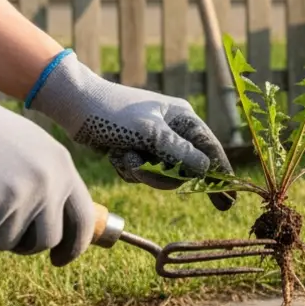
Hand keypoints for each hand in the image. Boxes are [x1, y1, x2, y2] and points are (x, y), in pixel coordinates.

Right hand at [0, 47, 95, 265]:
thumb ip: (46, 180)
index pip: (81, 218)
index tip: (60, 259)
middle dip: (23, 244)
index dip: (74, 245)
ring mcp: (18, 197)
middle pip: (45, 240)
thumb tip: (55, 227)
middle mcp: (47, 183)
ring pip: (5, 242)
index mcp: (62, 167)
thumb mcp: (28, 148)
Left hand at [26, 50, 235, 210]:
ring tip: (123, 157)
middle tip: (140, 169)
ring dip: (140, 171)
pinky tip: (114, 154)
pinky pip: (141, 172)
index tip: (229, 200)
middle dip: (160, 175)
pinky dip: (127, 168)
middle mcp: (173, 131)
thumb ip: (179, 152)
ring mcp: (154, 142)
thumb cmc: (114, 112)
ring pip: (160, 175)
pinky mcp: (136, 150)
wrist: (75, 105)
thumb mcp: (150, 133)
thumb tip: (206, 170)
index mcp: (183, 119)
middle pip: (183, 170)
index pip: (210, 150)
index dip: (221, 176)